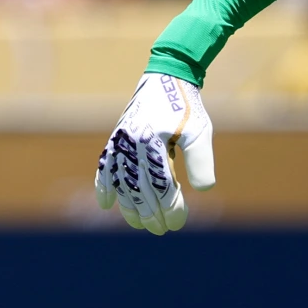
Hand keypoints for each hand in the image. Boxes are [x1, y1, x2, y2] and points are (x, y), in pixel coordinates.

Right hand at [94, 73, 214, 233]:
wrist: (167, 77)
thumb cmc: (187, 107)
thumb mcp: (200, 132)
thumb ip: (201, 160)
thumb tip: (204, 190)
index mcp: (152, 142)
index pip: (160, 185)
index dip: (170, 207)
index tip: (178, 222)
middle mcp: (131, 143)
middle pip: (139, 188)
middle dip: (150, 213)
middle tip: (162, 230)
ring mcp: (120, 141)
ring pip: (121, 182)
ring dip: (128, 206)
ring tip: (139, 223)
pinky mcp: (116, 138)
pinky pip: (105, 166)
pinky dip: (103, 185)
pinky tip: (105, 204)